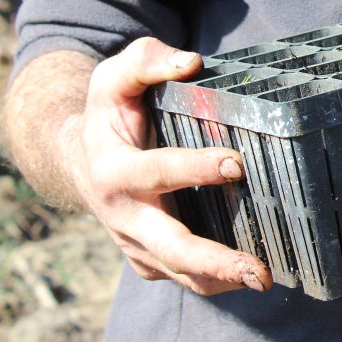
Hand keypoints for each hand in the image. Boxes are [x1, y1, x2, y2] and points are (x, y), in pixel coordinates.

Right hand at [66, 37, 271, 294]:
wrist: (77, 159)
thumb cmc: (108, 113)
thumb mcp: (114, 76)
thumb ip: (147, 61)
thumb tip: (190, 62)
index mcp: (114, 170)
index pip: (157, 171)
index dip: (196, 168)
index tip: (237, 162)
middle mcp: (123, 215)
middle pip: (170, 246)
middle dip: (214, 259)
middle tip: (257, 268)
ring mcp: (134, 243)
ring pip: (179, 271)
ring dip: (221, 279)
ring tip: (264, 280)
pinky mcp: (148, 259)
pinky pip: (182, 277)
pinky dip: (215, 280)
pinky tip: (250, 274)